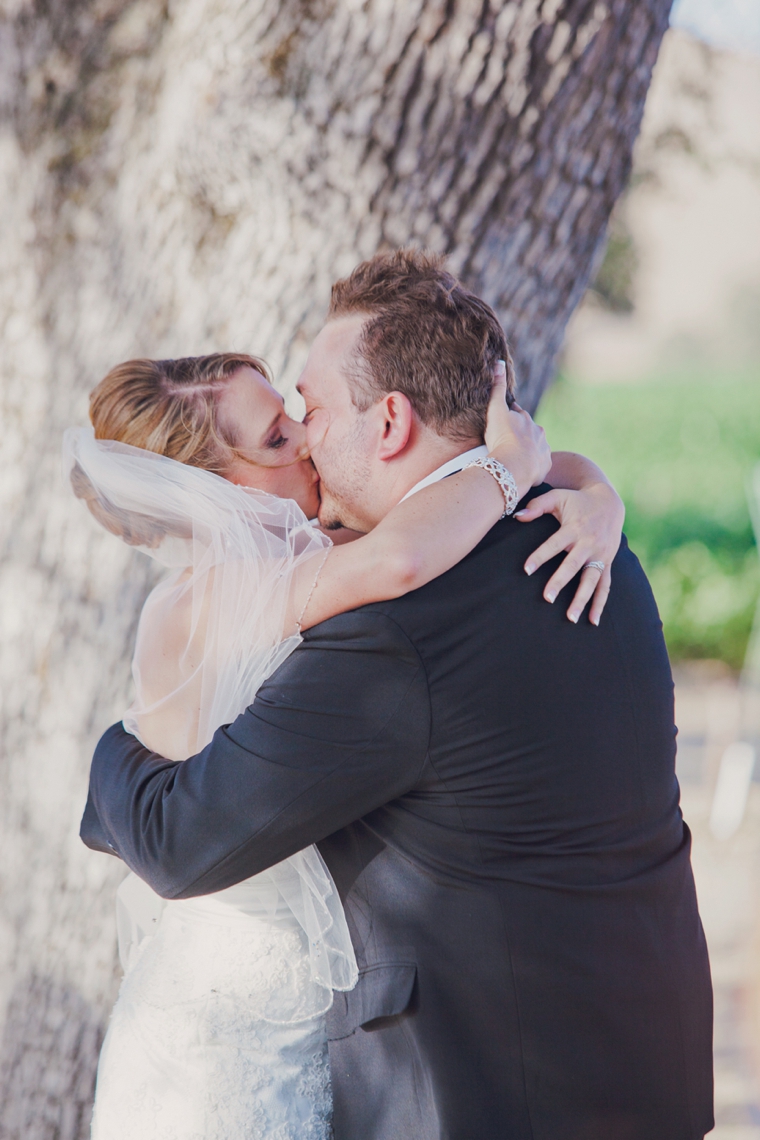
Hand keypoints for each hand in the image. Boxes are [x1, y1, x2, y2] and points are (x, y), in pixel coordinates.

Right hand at [485, 362, 551, 496]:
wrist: (515, 466)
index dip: (510, 416)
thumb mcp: (496, 410)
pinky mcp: (544, 466)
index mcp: (526, 419)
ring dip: (527, 450)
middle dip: (520, 433)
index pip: (517, 413)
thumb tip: (499, 362)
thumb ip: (497, 387)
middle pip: (528, 430)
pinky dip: (532, 466)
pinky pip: (538, 465)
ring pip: (535, 447)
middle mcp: (538, 432)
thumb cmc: (503, 438)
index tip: (502, 420)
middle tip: (507, 440)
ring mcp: (542, 450)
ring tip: (514, 457)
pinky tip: (523, 470)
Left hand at [515, 483, 624, 625]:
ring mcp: (600, 555)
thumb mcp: (558, 497)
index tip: (526, 570)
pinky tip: (593, 621)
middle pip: (573, 565)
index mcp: (574, 528)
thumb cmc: (577, 501)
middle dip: (560, 581)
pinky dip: (600, 604)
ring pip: (591, 580)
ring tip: (571, 618)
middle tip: (547, 598)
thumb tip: (516, 516)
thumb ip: (537, 506)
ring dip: (582, 599)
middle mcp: (589, 543)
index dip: (540, 556)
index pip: (554, 544)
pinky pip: (605, 586)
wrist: (611, 502)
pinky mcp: (607, 563)